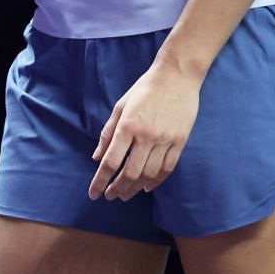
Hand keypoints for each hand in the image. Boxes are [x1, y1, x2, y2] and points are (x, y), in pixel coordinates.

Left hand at [88, 61, 200, 200]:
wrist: (177, 77)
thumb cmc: (144, 90)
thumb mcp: (120, 106)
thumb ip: (108, 133)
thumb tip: (96, 157)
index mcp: (127, 126)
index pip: (110, 161)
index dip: (100, 180)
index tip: (94, 194)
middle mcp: (146, 136)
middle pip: (129, 173)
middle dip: (117, 188)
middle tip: (110, 196)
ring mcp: (165, 140)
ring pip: (148, 174)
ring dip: (135, 188)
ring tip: (125, 194)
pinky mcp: (180, 141)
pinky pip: (167, 168)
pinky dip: (156, 181)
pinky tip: (147, 187)